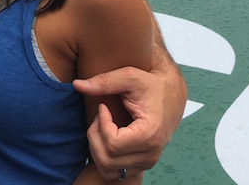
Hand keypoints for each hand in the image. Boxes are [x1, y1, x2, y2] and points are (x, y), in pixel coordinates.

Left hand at [73, 65, 181, 179]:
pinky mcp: (141, 165)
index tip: (103, 107)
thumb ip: (104, 81)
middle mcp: (150, 154)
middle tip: (100, 117)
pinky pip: (113, 172)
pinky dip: (103, 156)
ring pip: (107, 169)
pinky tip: (107, 136)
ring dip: (96, 147)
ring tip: (103, 126)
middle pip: (106, 159)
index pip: (112, 144)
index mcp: (150, 134)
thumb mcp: (129, 76)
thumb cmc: (151, 85)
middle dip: (94, 136)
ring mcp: (147, 162)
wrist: (171, 95)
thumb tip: (77, 85)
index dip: (101, 124)